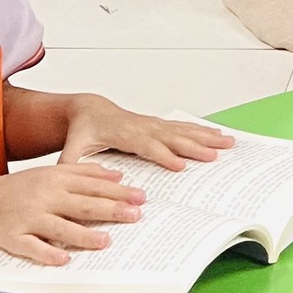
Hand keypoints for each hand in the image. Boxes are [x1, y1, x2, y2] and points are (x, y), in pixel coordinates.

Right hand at [0, 161, 144, 264]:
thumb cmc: (20, 188)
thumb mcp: (51, 173)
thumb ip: (84, 172)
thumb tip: (117, 174)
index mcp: (54, 179)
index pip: (92, 185)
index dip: (118, 191)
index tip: (141, 196)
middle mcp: (43, 196)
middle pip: (82, 204)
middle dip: (111, 209)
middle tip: (135, 215)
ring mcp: (28, 217)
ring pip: (59, 227)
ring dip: (84, 235)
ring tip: (106, 241)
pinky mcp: (13, 237)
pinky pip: (31, 248)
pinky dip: (47, 253)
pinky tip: (63, 259)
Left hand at [60, 96, 232, 171]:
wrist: (88, 110)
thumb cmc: (81, 131)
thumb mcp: (71, 148)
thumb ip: (68, 164)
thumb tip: (63, 182)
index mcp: (124, 133)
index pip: (146, 145)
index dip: (163, 155)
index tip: (181, 165)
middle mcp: (143, 127)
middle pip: (173, 137)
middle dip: (195, 146)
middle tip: (215, 155)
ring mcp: (154, 125)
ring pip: (184, 130)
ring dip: (207, 136)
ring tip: (229, 142)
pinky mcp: (160, 126)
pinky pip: (185, 129)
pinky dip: (204, 132)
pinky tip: (220, 135)